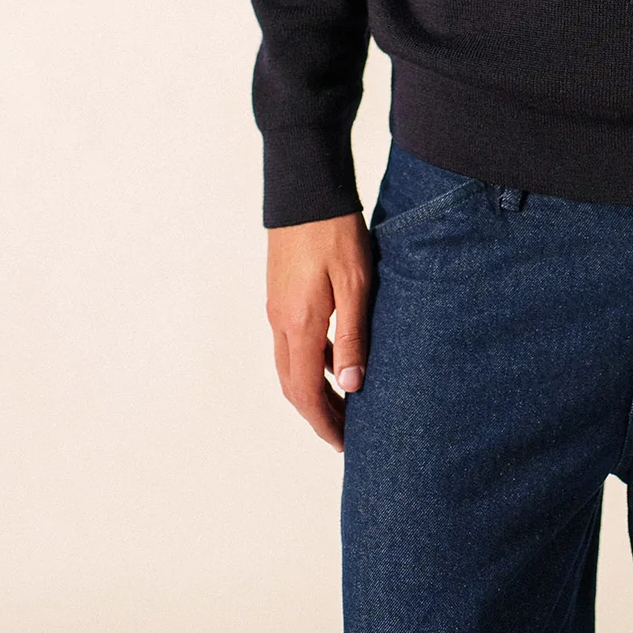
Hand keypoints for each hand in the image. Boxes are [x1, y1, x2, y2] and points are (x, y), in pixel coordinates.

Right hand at [266, 212, 373, 450]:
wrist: (306, 189)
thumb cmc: (335, 231)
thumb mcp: (355, 283)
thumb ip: (352, 336)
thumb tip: (353, 387)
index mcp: (299, 323)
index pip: (306, 391)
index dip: (324, 422)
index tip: (344, 444)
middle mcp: (280, 321)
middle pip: (293, 384)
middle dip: (318, 413)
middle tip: (346, 433)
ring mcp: (277, 307)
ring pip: (290, 364)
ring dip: (314, 389)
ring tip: (347, 402)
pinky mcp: (280, 293)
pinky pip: (292, 341)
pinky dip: (312, 361)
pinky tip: (337, 359)